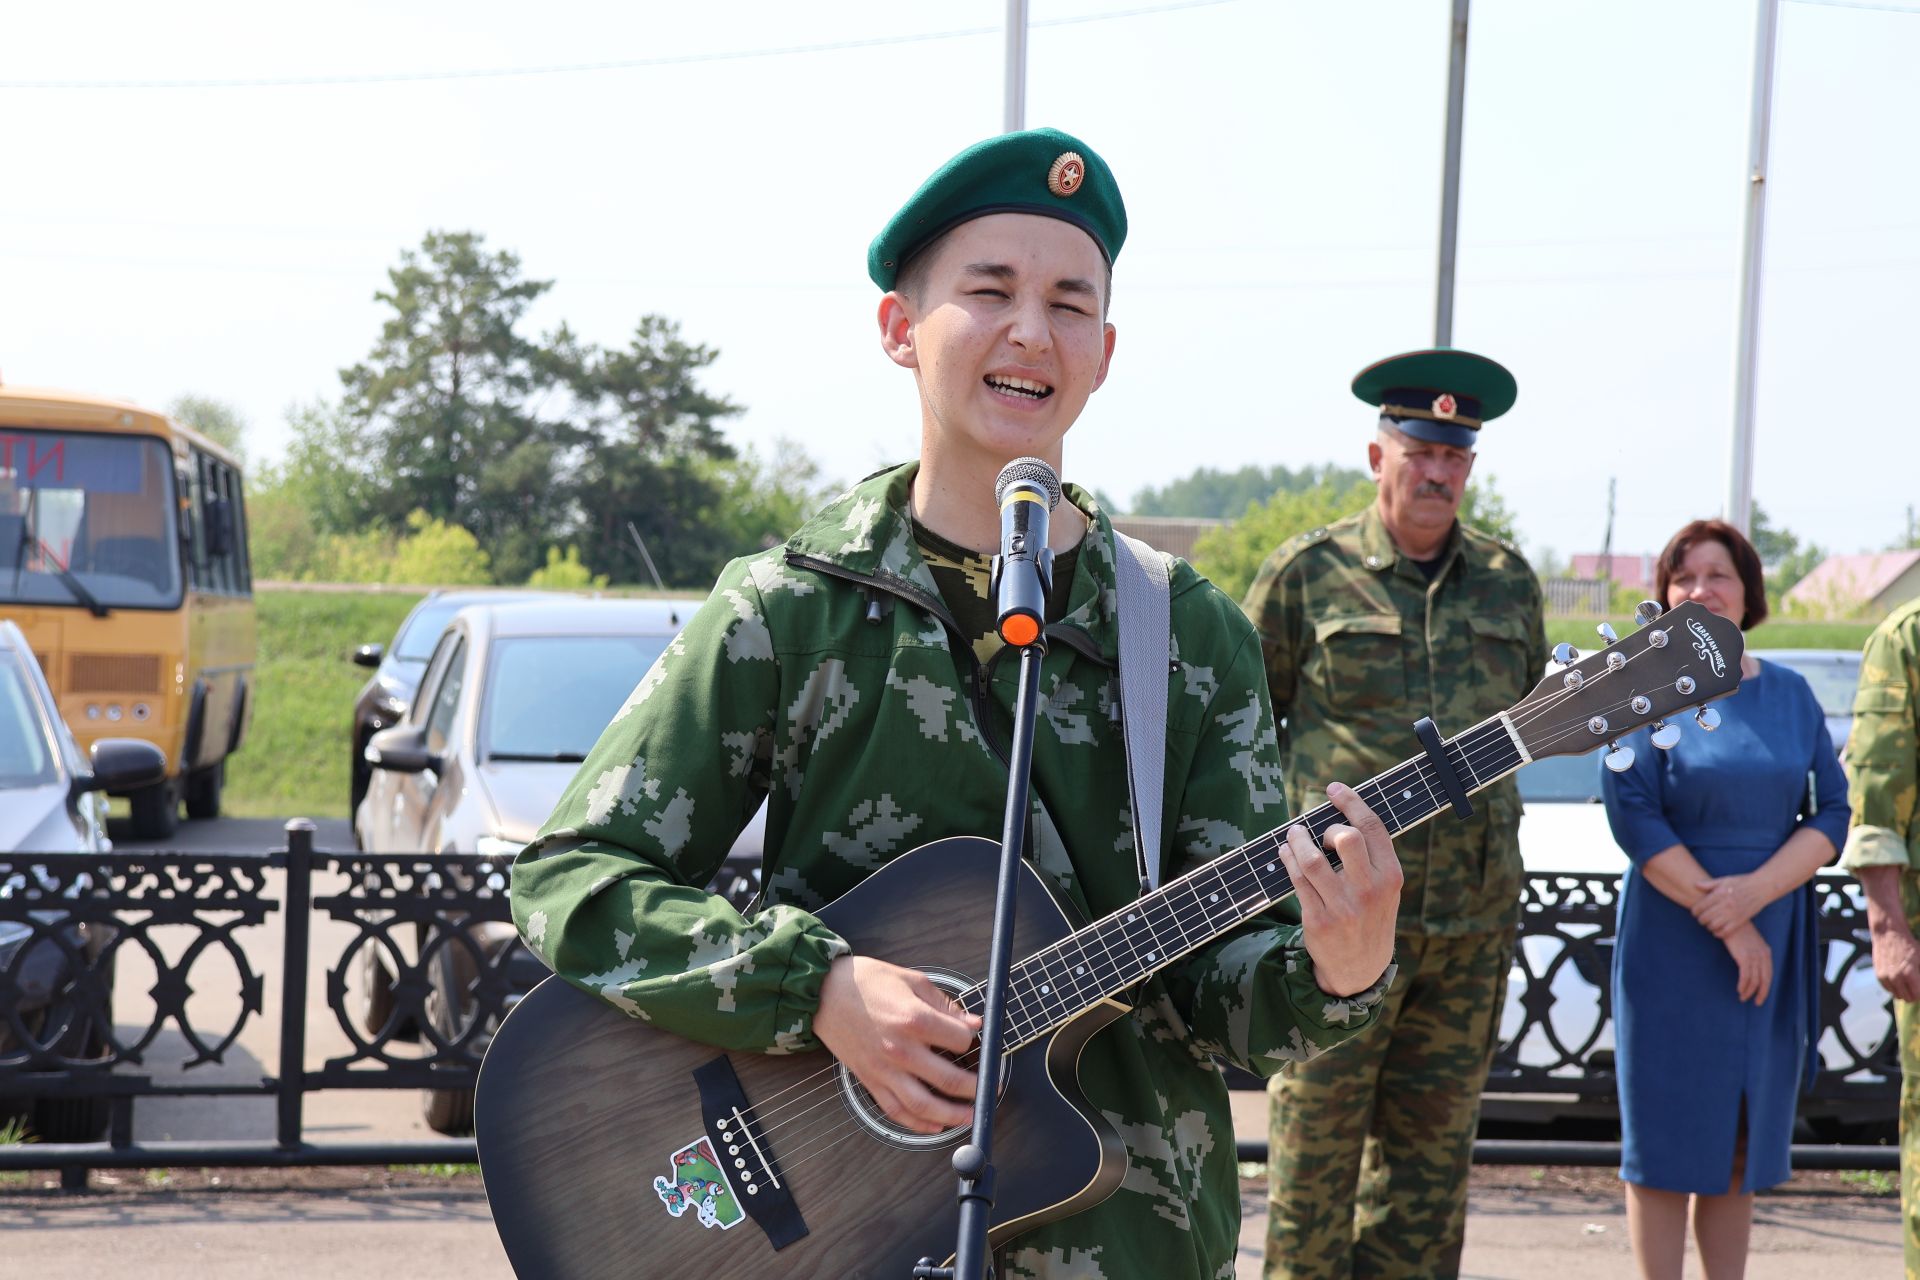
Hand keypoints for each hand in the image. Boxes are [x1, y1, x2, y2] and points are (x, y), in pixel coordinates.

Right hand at [811, 954, 981, 1134]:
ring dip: (952, 1115)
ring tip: (970, 1116)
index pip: (960, 1041)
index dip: (974, 1041)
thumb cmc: (866, 981)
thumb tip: (972, 1023)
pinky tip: (934, 1126)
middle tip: (989, 1087)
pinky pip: (896, 1111)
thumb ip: (945, 1004)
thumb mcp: (912, 980)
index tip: (977, 1040)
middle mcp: (901, 1050)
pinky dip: (917, 1124)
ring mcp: (885, 1070)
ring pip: (924, 1106)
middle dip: (976, 1087)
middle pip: (949, 1080)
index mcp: (914, 1020)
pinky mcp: (870, 1081)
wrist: (823, 992)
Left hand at [1280, 781, 1402, 996]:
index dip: (1351, 801)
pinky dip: (1288, 860)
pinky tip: (1286, 853)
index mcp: (1392, 877)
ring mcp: (1344, 908)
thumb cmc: (1369, 916)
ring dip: (1297, 840)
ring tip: (1293, 835)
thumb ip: (1371, 858)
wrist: (1360, 969)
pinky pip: (1297, 881)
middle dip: (1327, 828)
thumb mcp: (1385, 890)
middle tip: (1320, 833)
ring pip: (1313, 860)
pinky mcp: (1319, 921)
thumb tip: (1340, 813)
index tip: (1334, 788)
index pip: (1373, 828)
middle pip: (1346, 839)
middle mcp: (1370, 891)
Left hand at [1692, 873, 1765, 937]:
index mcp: (1719, 894)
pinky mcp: (1740, 920)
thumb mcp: (1724, 880)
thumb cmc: (1742, 882)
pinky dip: (1719, 933)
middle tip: (1700, 919)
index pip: (1700, 907)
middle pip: (1705, 917)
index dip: (1694, 911)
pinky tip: (1717, 931)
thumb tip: (1695, 884)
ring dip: (1708, 926)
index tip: (1694, 912)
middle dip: (1700, 920)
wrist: (1761, 887)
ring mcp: (1733, 914)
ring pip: (1713, 926)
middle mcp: (1724, 905)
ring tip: (1708, 924)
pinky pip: (1726, 931)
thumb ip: (1709, 884)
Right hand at [1723, 923, 1772, 1004]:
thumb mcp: (1750, 941)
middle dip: (1761, 993)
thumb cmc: (1736, 930)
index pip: (1769, 975)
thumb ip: (1753, 952)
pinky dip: (1743, 985)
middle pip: (1765, 980)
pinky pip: (1746, 976)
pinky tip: (1739, 989)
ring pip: (1755, 980)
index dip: (1765, 987)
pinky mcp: (1744, 957)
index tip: (1760, 996)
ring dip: (1749, 991)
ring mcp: (1754, 956)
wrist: (1729, 919)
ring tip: (1743, 997)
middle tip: (1756, 1002)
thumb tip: (1750, 964)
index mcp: (1766, 952)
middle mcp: (1762, 955)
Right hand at [1870, 924, 1919, 1002]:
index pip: (1917, 995)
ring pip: (1898, 996)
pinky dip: (1895, 988)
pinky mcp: (1879, 975)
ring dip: (1904, 992)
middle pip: (1908, 998)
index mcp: (1909, 974)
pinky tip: (1899, 979)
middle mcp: (1896, 978)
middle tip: (1917, 985)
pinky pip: (1889, 990)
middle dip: (1915, 994)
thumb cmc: (1909, 945)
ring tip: (1908, 982)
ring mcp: (1886, 977)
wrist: (1888, 933)